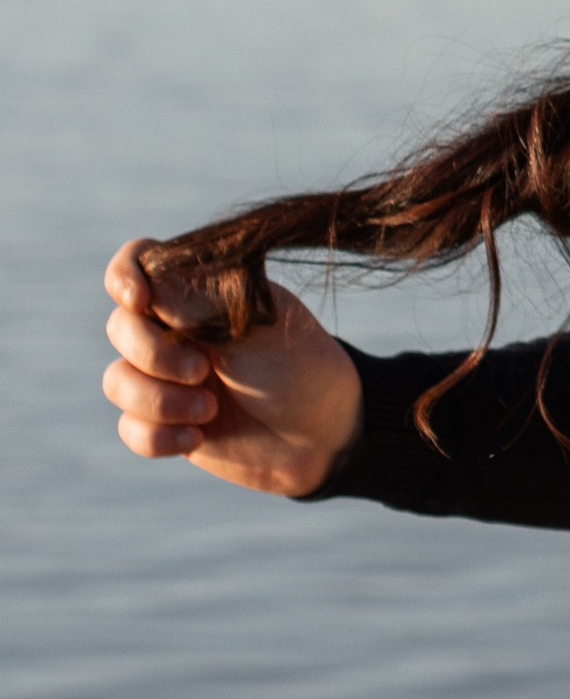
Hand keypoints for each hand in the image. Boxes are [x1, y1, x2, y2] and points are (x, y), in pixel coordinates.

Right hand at [101, 239, 361, 498]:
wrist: (325, 435)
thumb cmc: (299, 368)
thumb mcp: (252, 330)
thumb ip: (196, 306)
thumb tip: (148, 283)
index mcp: (201, 292)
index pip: (141, 261)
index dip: (125, 275)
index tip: (140, 300)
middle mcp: (178, 329)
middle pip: (121, 326)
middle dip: (153, 354)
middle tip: (204, 370)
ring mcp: (169, 377)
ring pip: (117, 381)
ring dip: (158, 400)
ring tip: (210, 410)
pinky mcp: (167, 421)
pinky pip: (130, 427)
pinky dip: (157, 435)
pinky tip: (198, 437)